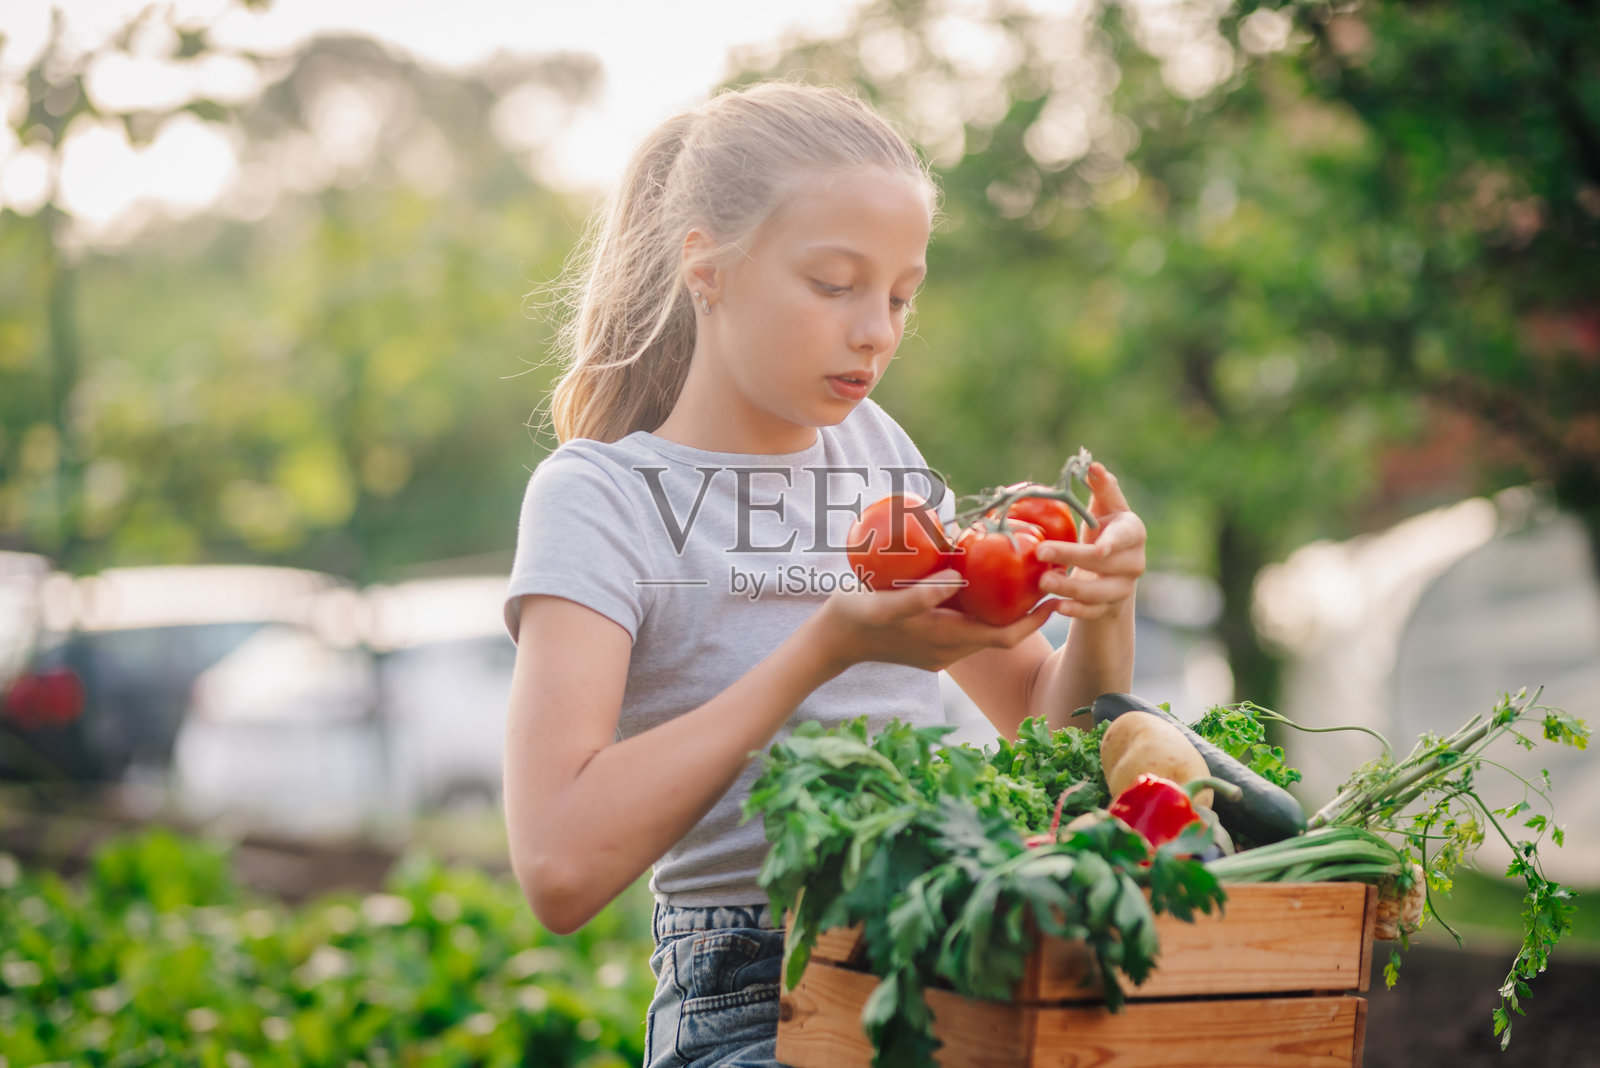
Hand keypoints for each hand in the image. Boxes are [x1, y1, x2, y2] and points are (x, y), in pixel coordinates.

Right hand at [807, 569, 1054, 674]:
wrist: (828, 643)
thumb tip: (958, 578)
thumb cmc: (851, 619)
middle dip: (1026, 609)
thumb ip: (919, 596)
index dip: (1033, 619)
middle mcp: (949, 650)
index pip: (1005, 637)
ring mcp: (939, 650)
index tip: (1053, 592)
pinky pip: (967, 626)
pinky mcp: (929, 643)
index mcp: (945, 641)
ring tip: (1018, 575)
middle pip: (1001, 634)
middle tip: (1043, 575)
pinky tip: (978, 582)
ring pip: (985, 630)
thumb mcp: (882, 604)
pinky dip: (982, 608)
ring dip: (1005, 609)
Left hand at [1035, 462, 1145, 619]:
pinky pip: (1093, 612)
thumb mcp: (1104, 507)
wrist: (1112, 569)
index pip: (1125, 537)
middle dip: (1072, 558)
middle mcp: (1134, 562)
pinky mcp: (1110, 607)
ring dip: (1070, 588)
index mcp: (1133, 533)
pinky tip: (1054, 606)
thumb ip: (1101, 487)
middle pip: (1104, 563)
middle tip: (1041, 552)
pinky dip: (1074, 611)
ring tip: (1043, 581)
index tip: (1096, 546)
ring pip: (1098, 592)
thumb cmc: (1105, 528)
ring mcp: (1123, 587)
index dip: (1111, 542)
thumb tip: (1092, 465)